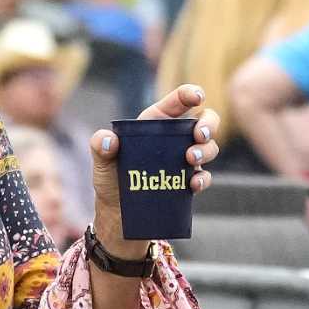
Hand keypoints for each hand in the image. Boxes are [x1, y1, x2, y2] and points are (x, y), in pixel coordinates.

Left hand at [88, 84, 220, 254]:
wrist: (119, 216)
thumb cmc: (111, 181)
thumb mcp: (101, 162)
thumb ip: (99, 146)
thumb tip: (108, 140)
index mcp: (156, 123)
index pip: (178, 101)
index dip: (191, 93)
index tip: (198, 97)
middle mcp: (174, 138)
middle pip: (205, 120)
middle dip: (209, 123)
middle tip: (200, 135)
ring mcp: (185, 160)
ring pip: (209, 147)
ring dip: (206, 151)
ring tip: (190, 159)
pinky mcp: (188, 182)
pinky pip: (205, 176)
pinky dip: (203, 179)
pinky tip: (193, 184)